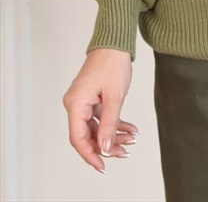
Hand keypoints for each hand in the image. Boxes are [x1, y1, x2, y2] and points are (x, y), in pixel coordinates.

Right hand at [63, 47, 136, 172]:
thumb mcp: (115, 97)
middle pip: (88, 134)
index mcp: (75, 104)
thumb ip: (110, 124)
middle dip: (107, 145)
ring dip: (113, 135)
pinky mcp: (92, 98)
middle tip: (124, 152)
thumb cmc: (113, 63)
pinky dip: (115, 123)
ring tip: (131, 140)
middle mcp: (75, 104)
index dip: (90, 154)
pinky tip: (130, 129)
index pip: (78, 138)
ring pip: (97, 127)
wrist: (115, 42)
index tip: (103, 166)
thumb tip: (105, 148)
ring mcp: (83, 101)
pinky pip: (101, 117)